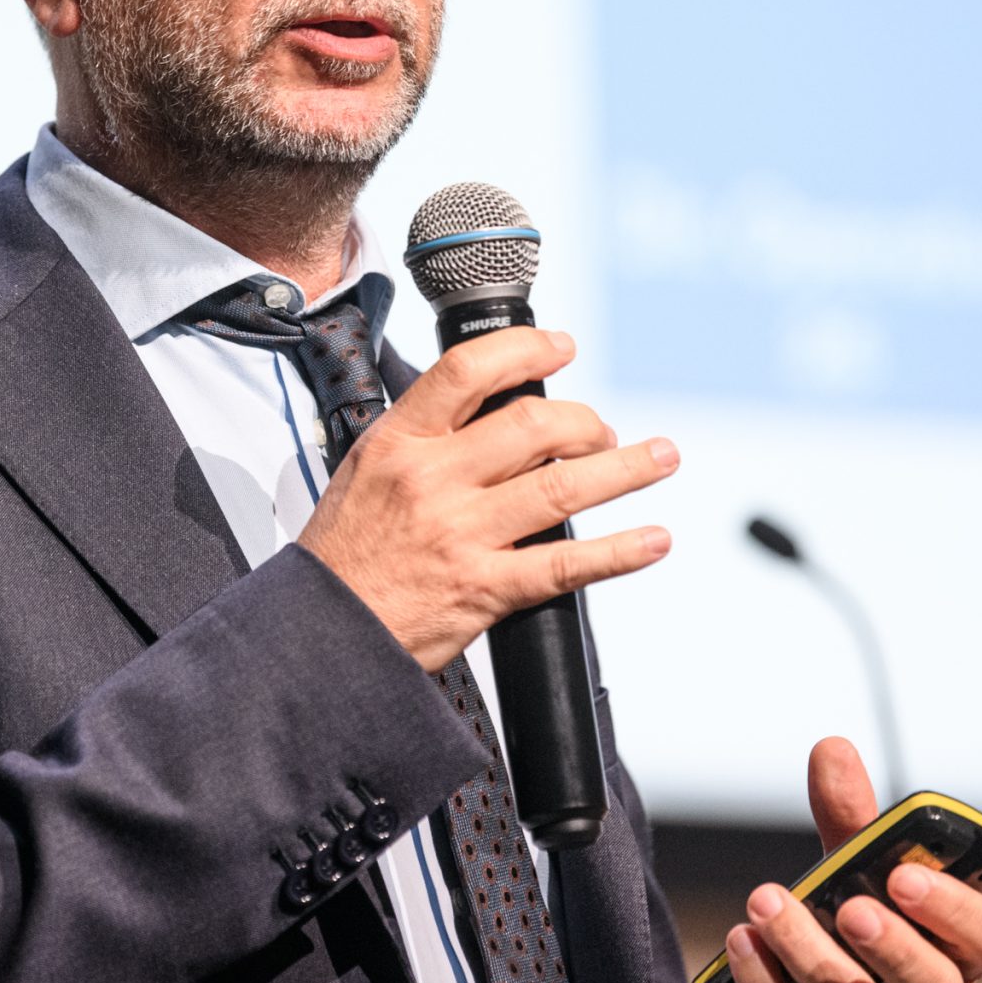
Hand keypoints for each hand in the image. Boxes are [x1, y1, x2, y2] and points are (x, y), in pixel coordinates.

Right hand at [297, 328, 676, 670]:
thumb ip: (424, 439)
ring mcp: (462, 535)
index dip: (527, 351)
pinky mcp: (485, 589)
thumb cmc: (345, 554)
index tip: (562, 348)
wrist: (321, 633)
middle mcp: (433, 481)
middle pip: (533, 426)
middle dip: (586, 423)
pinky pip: (567, 565)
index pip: (469, 372)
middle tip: (604, 433)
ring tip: (660, 458)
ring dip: (625, 470)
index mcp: (400, 444)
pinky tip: (653, 539)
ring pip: (564, 487)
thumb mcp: (365, 472)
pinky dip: (621, 551)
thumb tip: (492, 410)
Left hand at [722, 738, 981, 982]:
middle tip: (848, 906)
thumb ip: (852, 822)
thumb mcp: (861, 880)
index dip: (953, 909)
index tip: (905, 875)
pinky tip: (741, 944)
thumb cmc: (860, 939)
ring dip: (805, 952)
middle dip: (891, 946)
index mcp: (958, 953)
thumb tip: (831, 747)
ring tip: (762, 903)